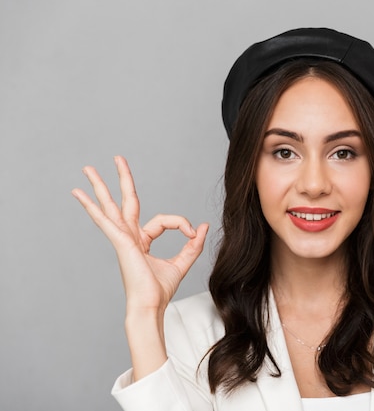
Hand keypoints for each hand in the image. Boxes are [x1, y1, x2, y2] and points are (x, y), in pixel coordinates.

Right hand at [72, 156, 208, 313]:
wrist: (151, 306)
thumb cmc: (160, 290)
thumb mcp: (182, 263)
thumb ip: (193, 245)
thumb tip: (203, 227)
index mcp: (142, 241)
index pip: (163, 220)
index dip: (181, 223)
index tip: (193, 232)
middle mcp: (129, 237)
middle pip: (125, 201)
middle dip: (122, 179)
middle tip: (118, 158)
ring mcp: (122, 239)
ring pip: (110, 206)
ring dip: (100, 186)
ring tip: (88, 168)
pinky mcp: (120, 243)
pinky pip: (105, 220)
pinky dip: (92, 207)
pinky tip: (79, 194)